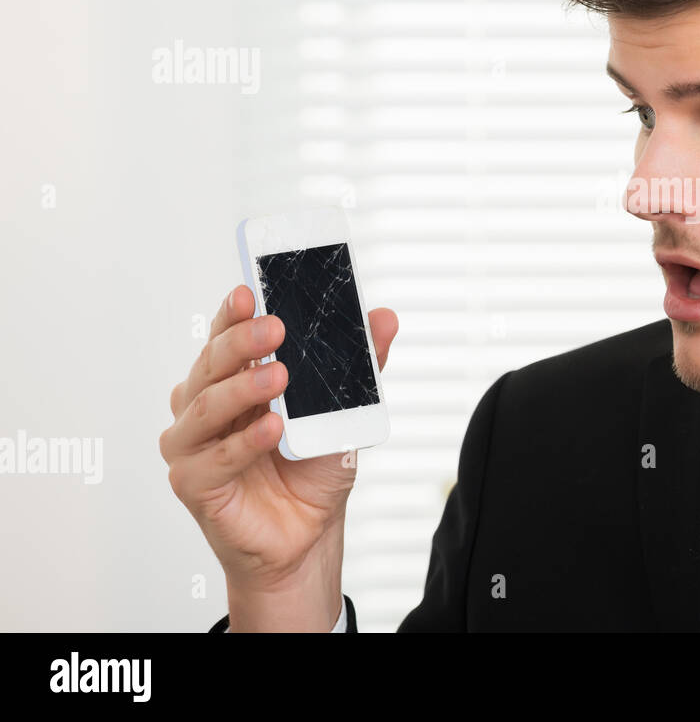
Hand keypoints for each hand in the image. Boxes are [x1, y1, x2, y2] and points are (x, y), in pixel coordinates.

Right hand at [160, 284, 397, 626]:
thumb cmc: (311, 467)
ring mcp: (193, 444)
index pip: (226, 336)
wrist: (308, 532)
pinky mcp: (193, 483)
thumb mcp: (343, 409)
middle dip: (242, 340)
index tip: (249, 289)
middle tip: (275, 327)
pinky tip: (272, 430)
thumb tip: (384, 318)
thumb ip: (359, 365)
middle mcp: (204, 405)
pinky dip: (245, 442)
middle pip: (212, 363)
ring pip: (206, 405)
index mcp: (232, 378)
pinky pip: (215, 457)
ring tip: (279, 376)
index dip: (234, 312)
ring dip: (243, 387)